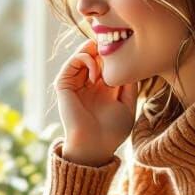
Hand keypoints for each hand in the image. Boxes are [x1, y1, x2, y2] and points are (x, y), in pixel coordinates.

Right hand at [55, 39, 139, 165]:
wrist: (94, 144)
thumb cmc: (113, 130)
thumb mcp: (128, 104)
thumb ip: (129, 84)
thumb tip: (129, 62)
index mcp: (104, 87)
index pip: (107, 61)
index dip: (114, 53)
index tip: (125, 52)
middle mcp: (89, 83)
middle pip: (94, 54)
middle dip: (104, 49)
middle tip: (114, 53)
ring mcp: (76, 83)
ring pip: (82, 54)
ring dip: (95, 53)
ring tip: (105, 65)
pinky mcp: (65, 85)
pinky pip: (72, 62)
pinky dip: (85, 60)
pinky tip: (96, 76)